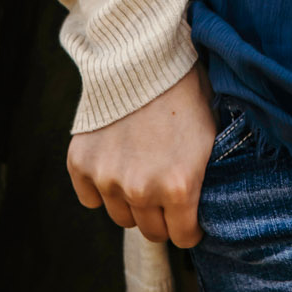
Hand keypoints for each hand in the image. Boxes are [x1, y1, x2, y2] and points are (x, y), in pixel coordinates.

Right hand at [66, 61, 216, 246]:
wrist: (143, 55)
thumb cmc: (185, 92)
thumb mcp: (211, 137)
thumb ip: (203, 180)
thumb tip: (204, 209)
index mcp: (180, 186)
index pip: (183, 237)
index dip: (189, 226)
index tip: (190, 216)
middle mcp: (141, 189)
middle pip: (151, 230)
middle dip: (161, 216)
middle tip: (165, 188)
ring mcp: (107, 178)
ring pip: (120, 216)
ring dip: (131, 201)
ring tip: (141, 168)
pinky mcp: (80, 164)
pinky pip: (90, 198)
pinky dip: (100, 186)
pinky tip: (115, 160)